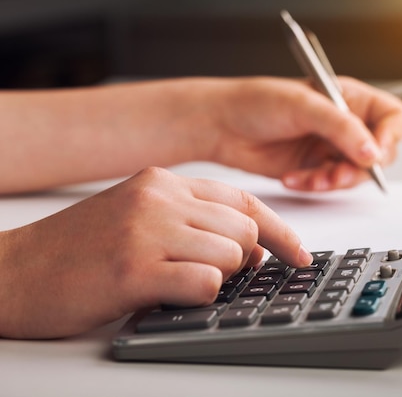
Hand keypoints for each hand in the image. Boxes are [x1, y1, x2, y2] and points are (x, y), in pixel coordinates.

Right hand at [0, 167, 311, 338]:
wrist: (15, 271)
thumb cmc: (80, 250)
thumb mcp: (140, 217)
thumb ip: (195, 221)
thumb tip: (253, 247)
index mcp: (163, 182)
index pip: (245, 200)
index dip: (280, 230)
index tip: (298, 254)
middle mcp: (159, 199)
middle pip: (245, 230)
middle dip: (243, 260)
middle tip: (215, 274)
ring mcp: (146, 231)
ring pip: (232, 255)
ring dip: (217, 278)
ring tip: (176, 281)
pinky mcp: (134, 269)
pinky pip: (205, 284)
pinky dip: (198, 295)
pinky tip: (166, 293)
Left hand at [193, 76, 401, 190]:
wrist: (222, 126)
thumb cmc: (256, 102)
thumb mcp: (303, 106)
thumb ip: (342, 128)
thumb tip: (373, 153)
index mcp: (350, 98)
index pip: (395, 118)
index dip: (392, 137)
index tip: (374, 153)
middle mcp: (346, 124)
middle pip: (380, 153)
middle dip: (358, 167)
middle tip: (336, 172)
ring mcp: (331, 148)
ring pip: (355, 175)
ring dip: (334, 181)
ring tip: (310, 178)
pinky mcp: (315, 168)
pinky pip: (329, 185)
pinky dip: (314, 185)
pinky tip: (293, 178)